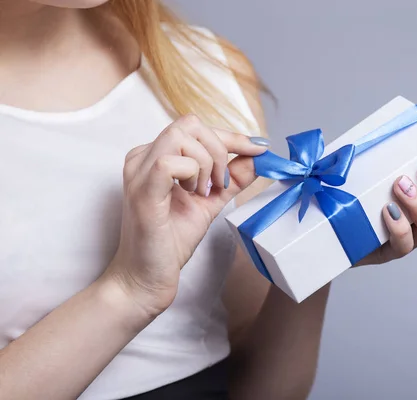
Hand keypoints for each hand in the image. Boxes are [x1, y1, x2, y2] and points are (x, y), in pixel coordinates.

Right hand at [102, 115, 268, 316]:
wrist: (147, 278)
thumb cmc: (171, 241)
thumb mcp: (210, 202)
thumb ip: (232, 179)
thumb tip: (257, 158)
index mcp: (155, 156)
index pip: (196, 128)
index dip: (232, 136)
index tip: (258, 148)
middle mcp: (143, 157)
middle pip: (190, 124)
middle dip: (219, 150)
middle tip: (220, 183)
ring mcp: (139, 172)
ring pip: (182, 137)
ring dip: (206, 164)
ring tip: (202, 193)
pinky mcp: (142, 191)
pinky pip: (169, 162)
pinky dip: (192, 175)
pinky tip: (192, 195)